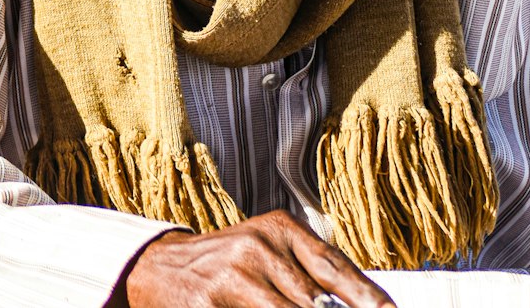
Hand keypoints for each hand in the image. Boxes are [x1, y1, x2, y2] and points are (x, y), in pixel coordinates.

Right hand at [121, 210, 394, 307]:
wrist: (161, 267)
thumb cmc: (227, 265)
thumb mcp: (268, 254)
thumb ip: (307, 274)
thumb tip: (356, 302)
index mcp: (281, 229)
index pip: (335, 267)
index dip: (367, 297)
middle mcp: (261, 245)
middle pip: (317, 300)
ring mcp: (235, 274)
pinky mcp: (212, 300)